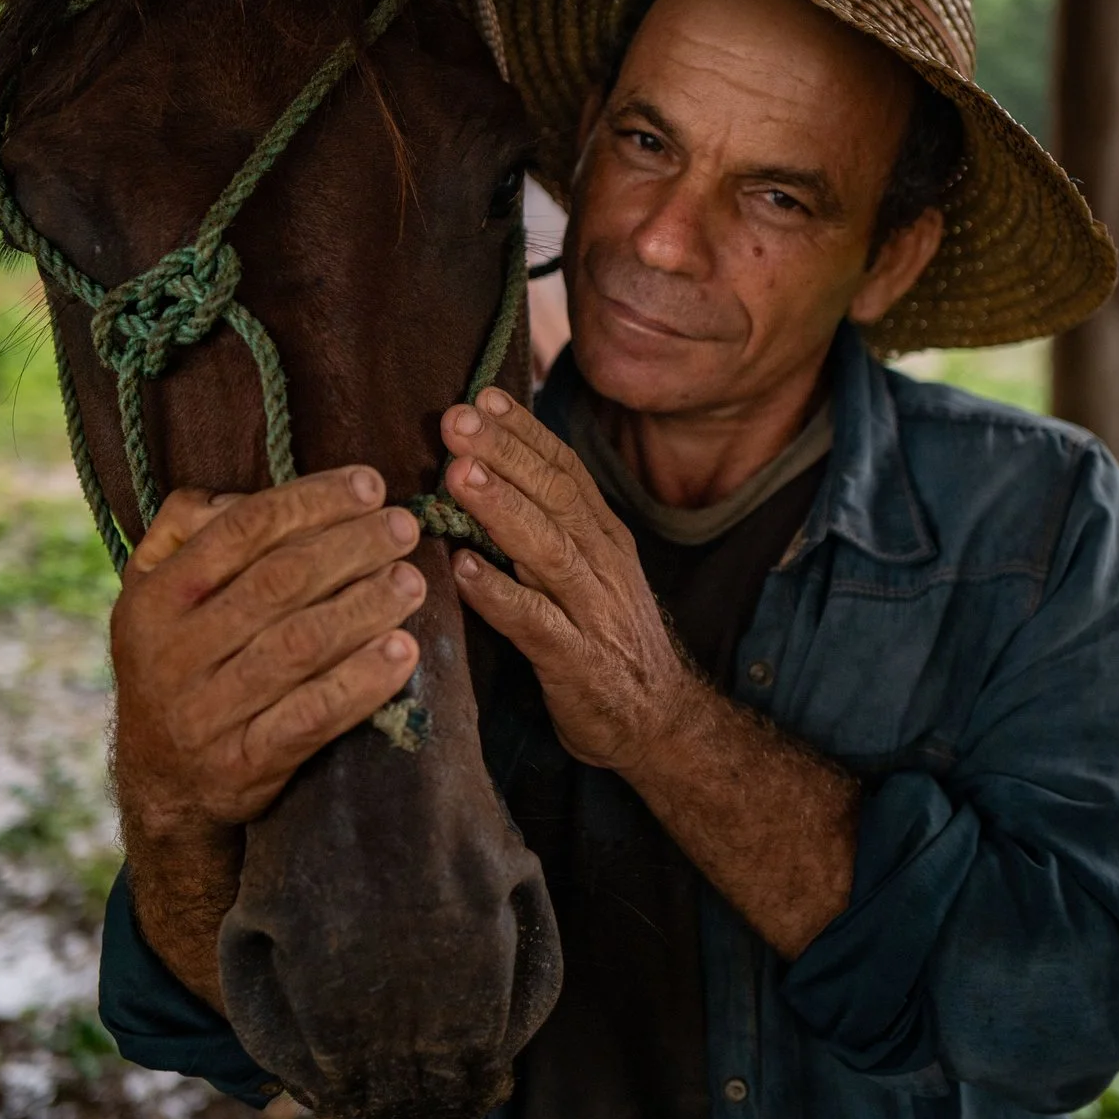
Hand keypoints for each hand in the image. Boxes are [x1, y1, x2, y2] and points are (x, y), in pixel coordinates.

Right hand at [110, 467, 426, 832]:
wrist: (159, 781)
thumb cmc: (175, 661)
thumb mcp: (152, 592)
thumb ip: (185, 529)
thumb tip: (247, 492)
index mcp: (156, 597)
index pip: (241, 530)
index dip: (311, 502)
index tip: (369, 485)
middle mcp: (175, 652)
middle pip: (277, 584)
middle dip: (350, 547)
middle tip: (404, 529)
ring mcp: (208, 713)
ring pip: (298, 647)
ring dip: (364, 608)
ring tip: (412, 582)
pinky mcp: (244, 764)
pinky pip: (310, 718)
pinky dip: (360, 683)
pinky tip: (402, 652)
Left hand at [438, 389, 702, 773]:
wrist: (660, 722)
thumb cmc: (606, 640)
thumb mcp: (587, 573)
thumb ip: (547, 526)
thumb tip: (489, 470)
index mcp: (604, 538)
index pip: (565, 470)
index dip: (525, 431)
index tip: (483, 396)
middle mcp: (604, 564)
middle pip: (556, 496)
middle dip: (506, 453)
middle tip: (458, 419)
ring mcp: (594, 612)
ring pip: (548, 550)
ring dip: (502, 509)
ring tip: (458, 475)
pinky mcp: (578, 663)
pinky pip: (536, 624)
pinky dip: (500, 595)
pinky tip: (463, 571)